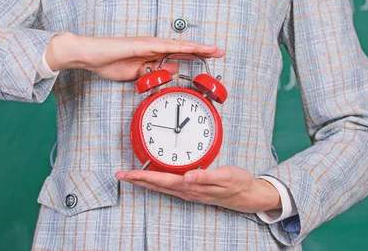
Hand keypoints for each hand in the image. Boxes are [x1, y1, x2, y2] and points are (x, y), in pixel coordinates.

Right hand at [45, 32, 223, 80]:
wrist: (91, 55)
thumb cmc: (110, 62)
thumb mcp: (138, 74)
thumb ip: (154, 72)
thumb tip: (171, 70)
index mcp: (153, 53)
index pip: (179, 53)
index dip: (197, 54)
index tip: (212, 56)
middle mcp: (153, 46)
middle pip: (183, 47)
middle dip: (202, 49)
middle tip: (220, 51)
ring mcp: (147, 44)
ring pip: (176, 45)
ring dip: (194, 47)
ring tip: (211, 49)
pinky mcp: (140, 45)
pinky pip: (161, 47)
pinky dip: (176, 47)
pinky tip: (188, 48)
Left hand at [115, 166, 281, 213]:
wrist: (248, 194)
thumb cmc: (238, 183)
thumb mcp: (226, 176)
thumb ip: (206, 176)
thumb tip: (187, 176)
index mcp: (191, 186)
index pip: (160, 180)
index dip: (142, 177)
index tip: (126, 174)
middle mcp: (187, 190)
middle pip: (156, 185)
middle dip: (137, 180)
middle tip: (120, 175)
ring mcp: (189, 191)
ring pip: (161, 186)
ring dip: (145, 181)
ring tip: (131, 176)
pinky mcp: (192, 189)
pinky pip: (169, 185)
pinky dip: (157, 181)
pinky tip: (154, 178)